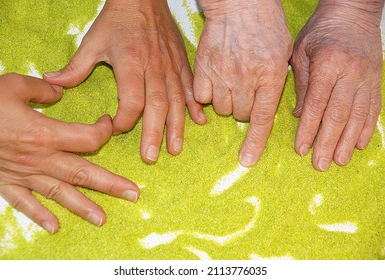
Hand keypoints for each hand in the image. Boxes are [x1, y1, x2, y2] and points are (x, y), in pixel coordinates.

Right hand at [0, 73, 138, 232]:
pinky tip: (55, 227)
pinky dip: (39, 216)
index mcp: (46, 134)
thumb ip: (42, 89)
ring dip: (83, 207)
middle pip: (84, 173)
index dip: (105, 130)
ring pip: (60, 193)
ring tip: (103, 219)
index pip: (89, 138)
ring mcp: (24, 174)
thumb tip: (60, 91)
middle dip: (111, 184)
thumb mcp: (13, 85)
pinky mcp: (6, 182)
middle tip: (134, 194)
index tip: (108, 123)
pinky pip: (25, 204)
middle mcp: (41, 159)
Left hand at [43, 0, 205, 162]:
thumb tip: (52, 83)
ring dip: (177, 127)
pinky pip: (190, 87)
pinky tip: (199, 122)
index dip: (124, 120)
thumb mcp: (93, 41)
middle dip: (154, 134)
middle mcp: (154, 68)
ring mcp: (171, 67)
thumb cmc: (118, 20)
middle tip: (150, 157)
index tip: (115, 129)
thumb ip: (75, 67)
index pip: (132, 100)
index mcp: (131, 62)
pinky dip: (195, 105)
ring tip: (175, 149)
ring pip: (177, 101)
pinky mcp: (181, 64)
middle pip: (157, 106)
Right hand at [194, 0, 291, 166]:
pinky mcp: (204, 70)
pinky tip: (214, 79)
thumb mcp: (285, 51)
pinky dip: (207, 93)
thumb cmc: (266, 23)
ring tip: (230, 80)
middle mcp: (247, 79)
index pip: (262, 119)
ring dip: (226, 101)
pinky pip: (202, 97)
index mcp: (271, 76)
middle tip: (246, 88)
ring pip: (221, 108)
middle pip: (241, 115)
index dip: (254, 143)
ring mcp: (223, 75)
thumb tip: (272, 106)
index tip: (246, 161)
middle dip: (244, 108)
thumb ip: (279, 81)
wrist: (240, 3)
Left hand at [290, 0, 383, 170]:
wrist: (352, 11)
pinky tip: (359, 144)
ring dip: (347, 141)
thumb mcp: (301, 52)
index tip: (301, 149)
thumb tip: (299, 116)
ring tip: (339, 160)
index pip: (316, 105)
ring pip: (357, 115)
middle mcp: (350, 73)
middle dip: (328, 142)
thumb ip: (300, 84)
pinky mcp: (377, 79)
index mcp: (327, 65)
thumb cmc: (321, 31)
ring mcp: (367, 77)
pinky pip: (373, 107)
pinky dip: (366, 128)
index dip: (308, 130)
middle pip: (338, 115)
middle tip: (321, 164)